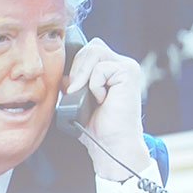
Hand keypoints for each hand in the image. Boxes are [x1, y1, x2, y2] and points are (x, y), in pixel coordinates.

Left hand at [67, 37, 151, 181]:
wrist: (110, 145)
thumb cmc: (97, 127)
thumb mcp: (78, 98)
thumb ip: (73, 80)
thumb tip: (63, 72)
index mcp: (112, 69)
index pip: (89, 50)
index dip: (76, 64)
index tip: (71, 87)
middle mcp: (122, 65)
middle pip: (91, 47)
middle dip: (76, 67)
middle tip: (74, 90)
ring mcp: (127, 68)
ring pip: (94, 52)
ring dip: (82, 74)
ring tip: (83, 94)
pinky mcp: (128, 73)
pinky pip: (100, 68)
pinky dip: (94, 85)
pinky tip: (100, 100)